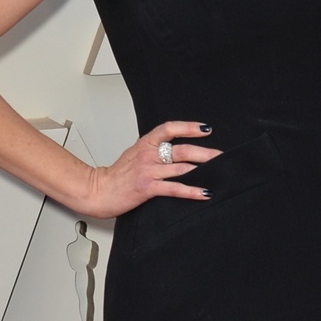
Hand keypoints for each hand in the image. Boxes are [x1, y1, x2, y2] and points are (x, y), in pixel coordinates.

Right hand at [78, 121, 219, 217]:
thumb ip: (154, 148)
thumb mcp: (136, 153)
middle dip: (205, 153)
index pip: (169, 129)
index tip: (206, 129)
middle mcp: (148, 155)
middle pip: (181, 150)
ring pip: (181, 168)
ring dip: (203, 170)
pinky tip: (204, 192)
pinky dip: (192, 191)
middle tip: (222, 155)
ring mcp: (148, 171)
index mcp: (145, 144)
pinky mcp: (148, 188)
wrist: (98, 191)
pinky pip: (175, 189)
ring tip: (220, 172)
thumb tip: (177, 146)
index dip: (189, 127)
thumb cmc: (118, 174)